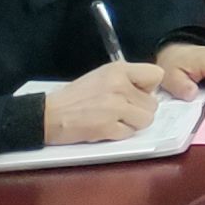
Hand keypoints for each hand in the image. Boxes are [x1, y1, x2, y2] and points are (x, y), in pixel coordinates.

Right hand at [42, 60, 176, 142]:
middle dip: (139, 110)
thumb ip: (127, 80)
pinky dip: (119, 134)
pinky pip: (129, 133)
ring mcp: (114, 107)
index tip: (136, 93)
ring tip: (115, 120)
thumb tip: (150, 92)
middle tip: (121, 111)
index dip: (149, 88)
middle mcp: (120, 86)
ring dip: (132, 123)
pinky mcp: (107, 127)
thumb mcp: (102, 76)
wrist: (47, 114)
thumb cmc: (75, 97)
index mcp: (119, 70)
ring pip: (146, 120)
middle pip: (153, 103)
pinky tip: (105, 128)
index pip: (157, 75)